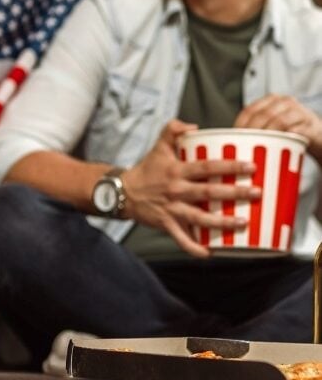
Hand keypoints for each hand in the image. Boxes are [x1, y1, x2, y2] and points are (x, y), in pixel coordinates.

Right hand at [123, 120, 260, 255]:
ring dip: (221, 222)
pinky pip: (181, 239)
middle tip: (256, 193)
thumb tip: (196, 126)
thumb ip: (173, 129)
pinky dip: (194, 248)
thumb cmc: (147, 170)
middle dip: (234, 194)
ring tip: (243, 223)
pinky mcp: (166, 224)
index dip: (229, 166)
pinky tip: (209, 253)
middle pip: (209, 193)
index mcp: (177, 170)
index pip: (207, 167)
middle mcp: (176, 190)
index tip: (250, 166)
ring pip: (200, 218)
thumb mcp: (158, 145)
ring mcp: (172, 209)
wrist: (123, 192)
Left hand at [235, 96, 321, 162]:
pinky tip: (280, 148)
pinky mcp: (312, 125)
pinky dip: (287, 139)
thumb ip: (256, 130)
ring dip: (267, 136)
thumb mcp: (272, 127)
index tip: (231, 140)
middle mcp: (285, 102)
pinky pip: (298, 131)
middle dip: (251, 133)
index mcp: (271, 101)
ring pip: (279, 121)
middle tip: (244, 148)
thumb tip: (229, 144)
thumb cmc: (290, 133)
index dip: (239, 125)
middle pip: (263, 115)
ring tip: (258, 150)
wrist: (319, 136)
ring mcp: (300, 112)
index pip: (250, 110)